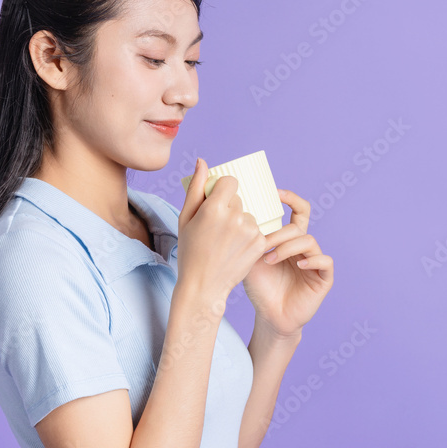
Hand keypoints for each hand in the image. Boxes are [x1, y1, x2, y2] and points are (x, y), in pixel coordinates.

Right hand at [176, 159, 268, 316]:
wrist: (203, 286)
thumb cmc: (190, 251)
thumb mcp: (186, 218)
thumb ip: (196, 187)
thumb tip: (202, 161)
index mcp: (215, 207)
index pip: (230, 182)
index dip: (223, 191)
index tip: (217, 203)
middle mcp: (235, 216)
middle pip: (239, 199)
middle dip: (230, 208)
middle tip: (216, 230)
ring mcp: (250, 230)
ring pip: (249, 214)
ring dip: (240, 222)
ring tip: (225, 242)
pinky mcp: (260, 243)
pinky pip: (257, 229)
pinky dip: (248, 236)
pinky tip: (235, 249)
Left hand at [242, 188, 333, 337]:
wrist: (269, 317)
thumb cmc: (260, 288)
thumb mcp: (249, 259)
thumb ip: (248, 238)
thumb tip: (234, 213)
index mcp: (290, 240)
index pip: (298, 212)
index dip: (291, 199)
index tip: (276, 192)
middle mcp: (305, 248)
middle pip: (298, 227)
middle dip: (278, 234)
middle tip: (261, 244)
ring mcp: (315, 262)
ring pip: (309, 241)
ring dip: (287, 247)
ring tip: (269, 259)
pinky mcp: (323, 279)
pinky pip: (325, 261)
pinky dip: (312, 259)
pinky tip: (299, 265)